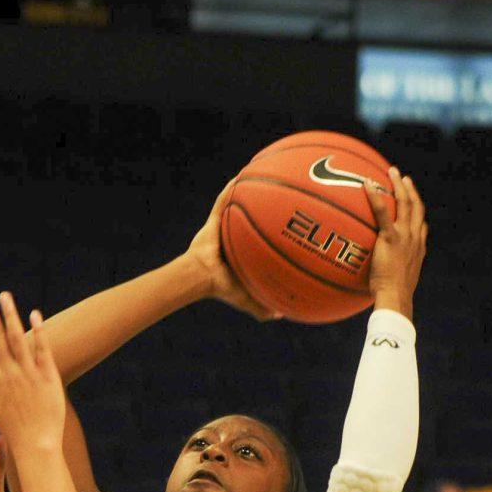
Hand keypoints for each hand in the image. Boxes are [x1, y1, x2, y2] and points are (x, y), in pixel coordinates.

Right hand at [0, 290, 69, 460]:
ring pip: (17, 339)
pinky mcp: (47, 377)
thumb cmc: (12, 428)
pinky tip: (34, 313)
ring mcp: (29, 373)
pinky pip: (42, 350)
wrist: (36, 444)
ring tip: (4, 296)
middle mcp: (10, 373)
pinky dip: (38, 332)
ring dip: (10, 316)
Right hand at [186, 180, 277, 319]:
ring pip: (239, 206)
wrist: (203, 278)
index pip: (260, 238)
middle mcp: (235, 236)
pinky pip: (223, 201)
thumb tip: (282, 315)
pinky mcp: (214, 221)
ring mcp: (224, 227)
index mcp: (243, 252)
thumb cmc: (222, 288)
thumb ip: (262, 307)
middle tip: (283, 197)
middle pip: (253, 218)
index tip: (289, 224)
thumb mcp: (247, 299)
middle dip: (266, 206)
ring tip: (264, 176)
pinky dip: (230, 190)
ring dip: (248, 192)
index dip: (273, 230)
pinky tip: (241, 177)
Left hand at [366, 167, 426, 318]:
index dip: (417, 209)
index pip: (421, 224)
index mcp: (418, 248)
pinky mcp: (391, 238)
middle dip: (410, 190)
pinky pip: (382, 212)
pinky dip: (375, 196)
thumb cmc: (394, 297)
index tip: (412, 199)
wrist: (396, 298)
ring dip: (399, 185)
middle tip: (403, 177)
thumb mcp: (398, 283)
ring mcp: (405, 236)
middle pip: (416, 207)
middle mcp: (415, 238)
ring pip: (405, 203)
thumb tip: (379, 275)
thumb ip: (392, 273)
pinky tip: (367, 184)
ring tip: (392, 172)